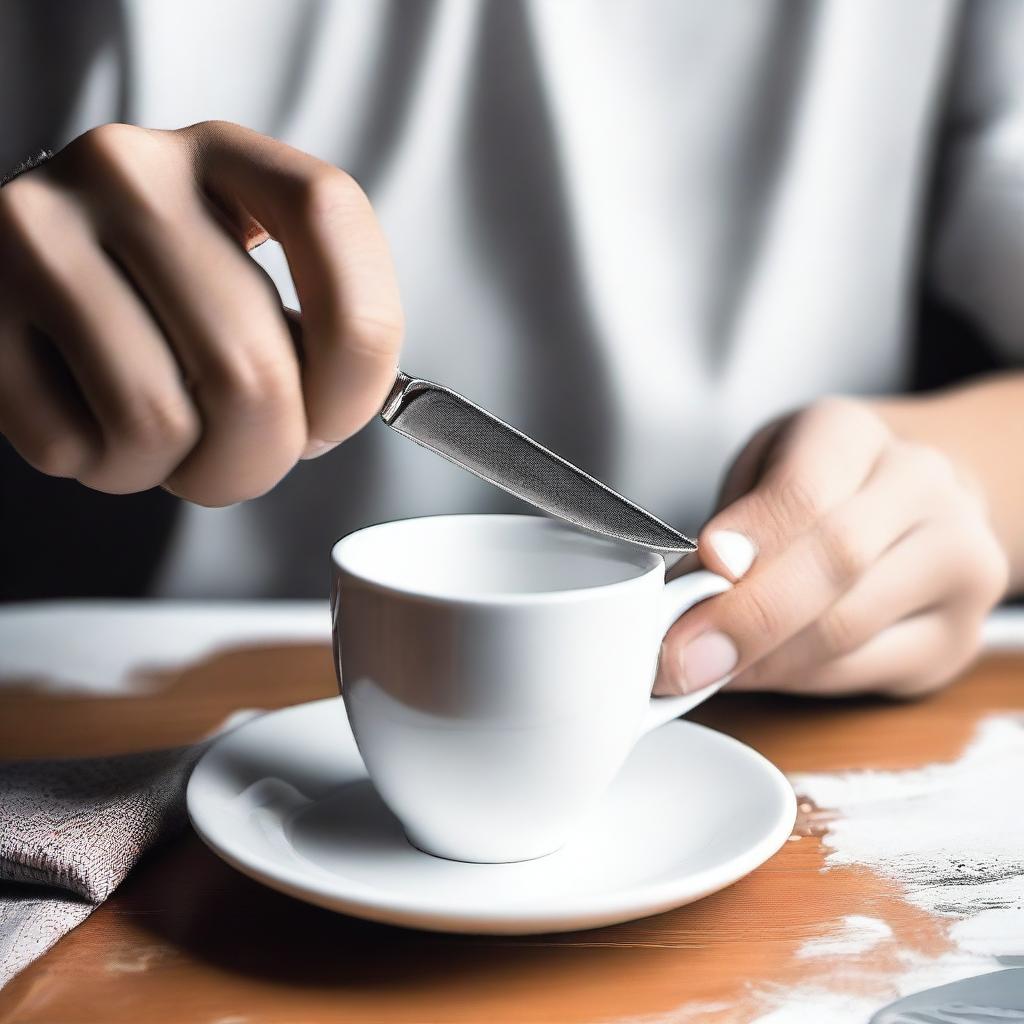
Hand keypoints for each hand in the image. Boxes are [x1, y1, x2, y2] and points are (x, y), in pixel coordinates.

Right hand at [0, 121, 402, 504]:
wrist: (15, 275)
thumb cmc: (154, 295)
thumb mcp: (239, 275)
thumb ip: (303, 327)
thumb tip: (336, 413)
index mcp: (225, 156)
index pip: (330, 218)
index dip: (357, 351)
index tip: (335, 417)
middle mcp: (131, 171)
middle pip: (249, 368)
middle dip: (262, 457)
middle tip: (244, 460)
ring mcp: (40, 228)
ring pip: (158, 420)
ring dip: (178, 471)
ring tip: (166, 441)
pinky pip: (72, 444)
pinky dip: (103, 469)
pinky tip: (96, 425)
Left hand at [656, 398, 1008, 697]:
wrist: (916, 499)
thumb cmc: (817, 482)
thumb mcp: (760, 470)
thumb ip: (729, 524)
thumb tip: (680, 596)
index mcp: (853, 434)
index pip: (803, 493)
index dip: (744, 546)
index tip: (685, 590)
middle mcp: (922, 488)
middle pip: (836, 563)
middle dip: (744, 620)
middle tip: (676, 659)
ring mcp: (959, 564)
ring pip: (848, 631)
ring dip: (760, 662)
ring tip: (701, 669)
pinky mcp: (959, 637)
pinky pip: (861, 673)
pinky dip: (794, 682)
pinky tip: (756, 673)